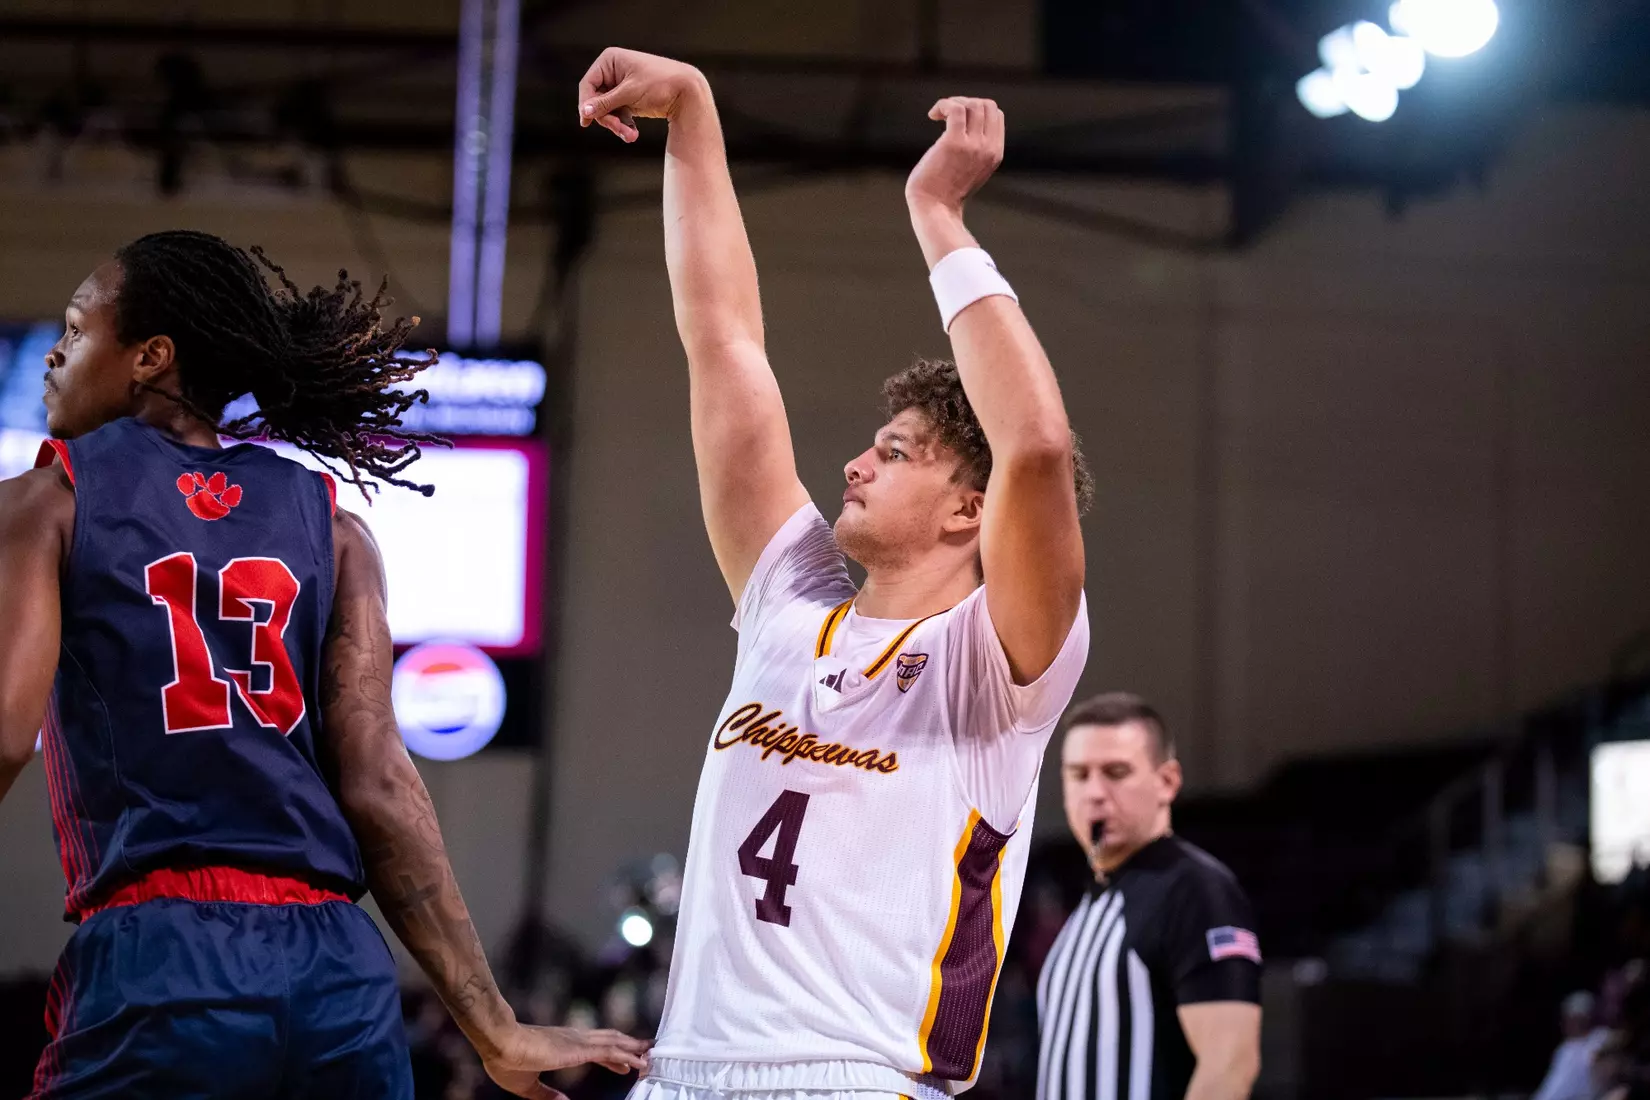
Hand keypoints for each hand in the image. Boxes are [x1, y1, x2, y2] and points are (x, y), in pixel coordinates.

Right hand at [480, 1022, 650, 1099]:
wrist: (500, 1042)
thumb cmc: (507, 1060)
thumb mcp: (528, 1085)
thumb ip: (546, 1094)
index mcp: (562, 1045)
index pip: (595, 1047)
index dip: (612, 1055)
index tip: (625, 1064)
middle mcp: (574, 1039)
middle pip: (610, 1040)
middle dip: (630, 1047)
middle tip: (647, 1053)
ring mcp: (578, 1041)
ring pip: (615, 1043)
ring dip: (634, 1049)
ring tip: (651, 1055)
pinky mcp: (580, 1048)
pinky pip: (611, 1051)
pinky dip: (628, 1056)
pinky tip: (640, 1062)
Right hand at [578, 47, 707, 142]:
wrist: (687, 92)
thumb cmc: (660, 84)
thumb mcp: (630, 93)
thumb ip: (605, 103)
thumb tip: (585, 111)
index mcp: (610, 60)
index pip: (588, 84)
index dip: (586, 103)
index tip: (587, 121)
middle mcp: (613, 71)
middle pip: (597, 100)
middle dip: (607, 118)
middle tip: (618, 131)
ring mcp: (620, 86)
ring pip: (608, 110)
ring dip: (617, 125)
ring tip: (630, 136)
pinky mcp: (629, 99)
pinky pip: (618, 115)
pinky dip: (624, 125)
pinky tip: (633, 134)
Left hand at [905, 97, 1004, 213]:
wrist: (934, 210)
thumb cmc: (944, 192)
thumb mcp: (970, 170)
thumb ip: (975, 150)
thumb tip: (964, 123)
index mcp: (995, 154)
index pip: (996, 115)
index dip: (976, 110)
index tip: (955, 121)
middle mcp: (988, 148)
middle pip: (986, 105)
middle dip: (965, 102)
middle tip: (945, 116)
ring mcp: (973, 145)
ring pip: (973, 104)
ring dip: (952, 102)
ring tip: (938, 115)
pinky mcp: (954, 143)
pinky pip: (956, 109)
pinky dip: (943, 105)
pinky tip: (932, 116)